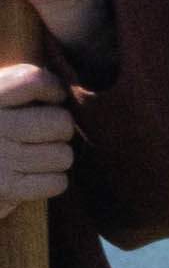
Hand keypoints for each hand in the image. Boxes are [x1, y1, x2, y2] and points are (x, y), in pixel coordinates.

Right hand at [0, 57, 60, 214]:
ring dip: (54, 156)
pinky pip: (56, 182)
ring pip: (62, 154)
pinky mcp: (4, 187)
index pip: (34, 80)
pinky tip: (30, 175)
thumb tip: (59, 91)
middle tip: (41, 133)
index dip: (53, 88)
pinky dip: (50, 181)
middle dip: (57, 129)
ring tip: (32, 155)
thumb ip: (13, 88)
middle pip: (60, 122)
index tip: (52, 96)